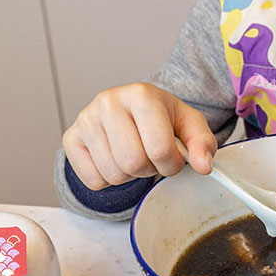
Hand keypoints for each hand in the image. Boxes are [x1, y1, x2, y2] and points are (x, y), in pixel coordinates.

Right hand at [62, 83, 216, 188]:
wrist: (130, 111)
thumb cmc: (162, 118)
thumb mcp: (189, 125)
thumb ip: (203, 144)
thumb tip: (204, 166)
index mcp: (141, 94)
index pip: (159, 149)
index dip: (171, 163)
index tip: (172, 156)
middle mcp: (108, 102)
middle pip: (133, 163)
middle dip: (149, 170)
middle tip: (151, 157)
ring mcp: (86, 119)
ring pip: (113, 174)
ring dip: (129, 176)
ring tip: (133, 155)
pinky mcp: (71, 138)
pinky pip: (93, 180)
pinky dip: (108, 180)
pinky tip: (114, 159)